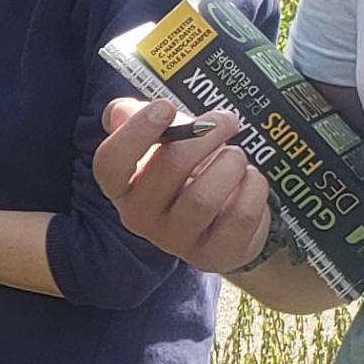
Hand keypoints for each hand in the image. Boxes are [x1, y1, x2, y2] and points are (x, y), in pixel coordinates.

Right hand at [92, 98, 268, 275]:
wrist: (220, 220)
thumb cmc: (185, 173)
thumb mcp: (158, 142)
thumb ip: (133, 118)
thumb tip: (121, 112)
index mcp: (122, 187)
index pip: (110, 164)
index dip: (136, 132)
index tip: (165, 107)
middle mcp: (140, 218)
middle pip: (168, 167)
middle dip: (205, 135)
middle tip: (225, 121)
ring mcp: (176, 241)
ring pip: (204, 196)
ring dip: (230, 163)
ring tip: (235, 157)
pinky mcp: (212, 256)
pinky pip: (239, 217)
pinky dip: (253, 188)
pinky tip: (249, 181)